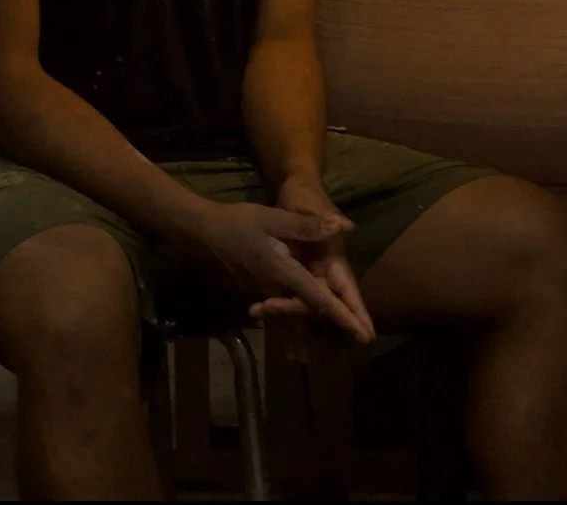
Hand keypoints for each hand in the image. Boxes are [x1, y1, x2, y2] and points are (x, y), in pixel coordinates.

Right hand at [187, 200, 372, 341]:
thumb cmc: (239, 222)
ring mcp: (263, 292)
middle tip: (363, 336)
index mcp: (284, 272)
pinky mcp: (255, 289)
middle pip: (308, 310)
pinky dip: (292, 317)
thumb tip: (341, 225)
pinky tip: (292, 331)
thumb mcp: (273, 219)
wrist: (203, 232)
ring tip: (326, 348)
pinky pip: (279, 306)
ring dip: (311, 328)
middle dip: (336, 322)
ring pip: (293, 312)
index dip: (343, 315)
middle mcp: (275, 288)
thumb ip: (306, 226)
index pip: (319, 298)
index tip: (362, 334)